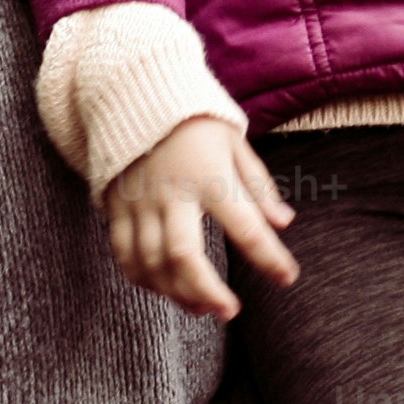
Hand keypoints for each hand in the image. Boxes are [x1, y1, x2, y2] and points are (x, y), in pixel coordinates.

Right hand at [104, 114, 297, 318]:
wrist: (134, 91)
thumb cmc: (194, 118)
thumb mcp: (234, 142)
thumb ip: (257, 186)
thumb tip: (283, 223)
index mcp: (209, 175)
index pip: (246, 226)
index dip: (270, 258)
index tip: (288, 278)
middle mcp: (171, 192)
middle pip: (183, 256)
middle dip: (206, 291)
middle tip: (229, 311)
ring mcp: (138, 202)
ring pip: (150, 262)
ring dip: (175, 292)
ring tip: (201, 307)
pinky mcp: (115, 206)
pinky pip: (124, 253)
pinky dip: (142, 278)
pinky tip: (163, 288)